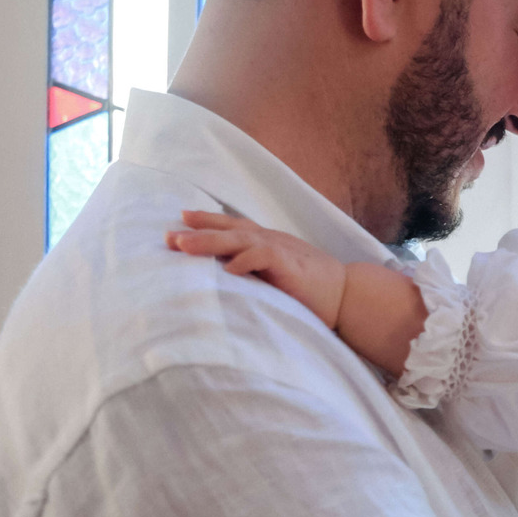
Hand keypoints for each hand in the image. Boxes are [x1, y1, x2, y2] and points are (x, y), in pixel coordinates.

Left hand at [168, 211, 347, 327]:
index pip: (232, 226)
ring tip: (183, 246)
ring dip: (210, 241)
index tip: (179, 221)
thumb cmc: (312, 291)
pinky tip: (227, 268)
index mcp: (267, 242)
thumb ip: (255, 273)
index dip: (206, 222)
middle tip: (168, 234)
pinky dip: (245, 260)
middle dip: (197, 230)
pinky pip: (264, 257)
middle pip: (229, 228)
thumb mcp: (277, 277)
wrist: (348, 295)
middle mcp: (271, 241)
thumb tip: (224, 279)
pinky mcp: (291, 266)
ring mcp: (281, 251)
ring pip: (240, 238)